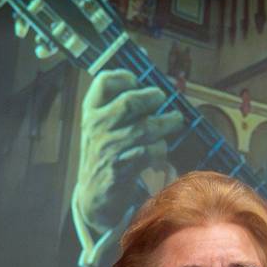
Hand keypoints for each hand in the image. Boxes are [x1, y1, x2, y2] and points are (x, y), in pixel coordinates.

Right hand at [72, 70, 183, 233]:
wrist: (93, 196)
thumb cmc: (106, 154)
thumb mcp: (105, 127)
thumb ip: (123, 102)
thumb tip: (152, 70)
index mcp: (91, 112)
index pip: (105, 81)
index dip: (127, 77)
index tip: (139, 82)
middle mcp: (96, 127)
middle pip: (130, 102)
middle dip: (153, 98)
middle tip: (163, 99)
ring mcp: (108, 149)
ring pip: (145, 128)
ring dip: (166, 123)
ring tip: (175, 121)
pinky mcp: (121, 169)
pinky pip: (150, 152)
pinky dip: (161, 150)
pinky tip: (160, 152)